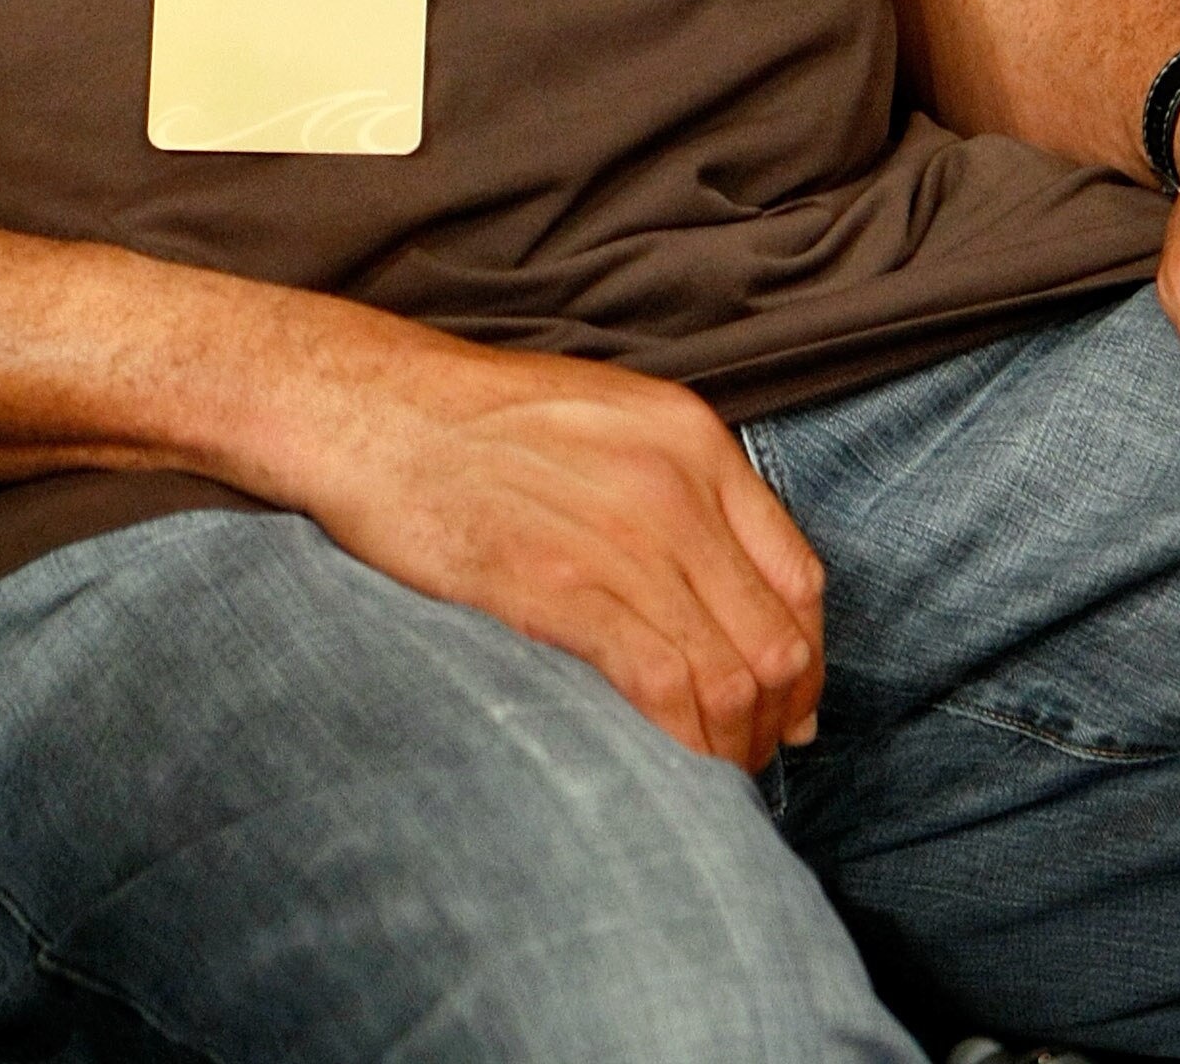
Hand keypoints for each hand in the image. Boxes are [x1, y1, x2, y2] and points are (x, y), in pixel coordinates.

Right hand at [285, 331, 821, 771]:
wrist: (372, 409)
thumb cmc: (475, 420)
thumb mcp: (606, 419)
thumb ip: (676, 488)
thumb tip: (727, 592)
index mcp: (693, 437)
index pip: (799, 575)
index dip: (806, 657)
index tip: (789, 702)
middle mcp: (675, 485)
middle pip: (775, 636)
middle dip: (776, 717)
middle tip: (752, 754)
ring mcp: (620, 536)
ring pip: (726, 675)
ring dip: (729, 744)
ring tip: (709, 770)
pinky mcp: (559, 587)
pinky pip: (660, 686)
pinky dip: (679, 742)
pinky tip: (667, 763)